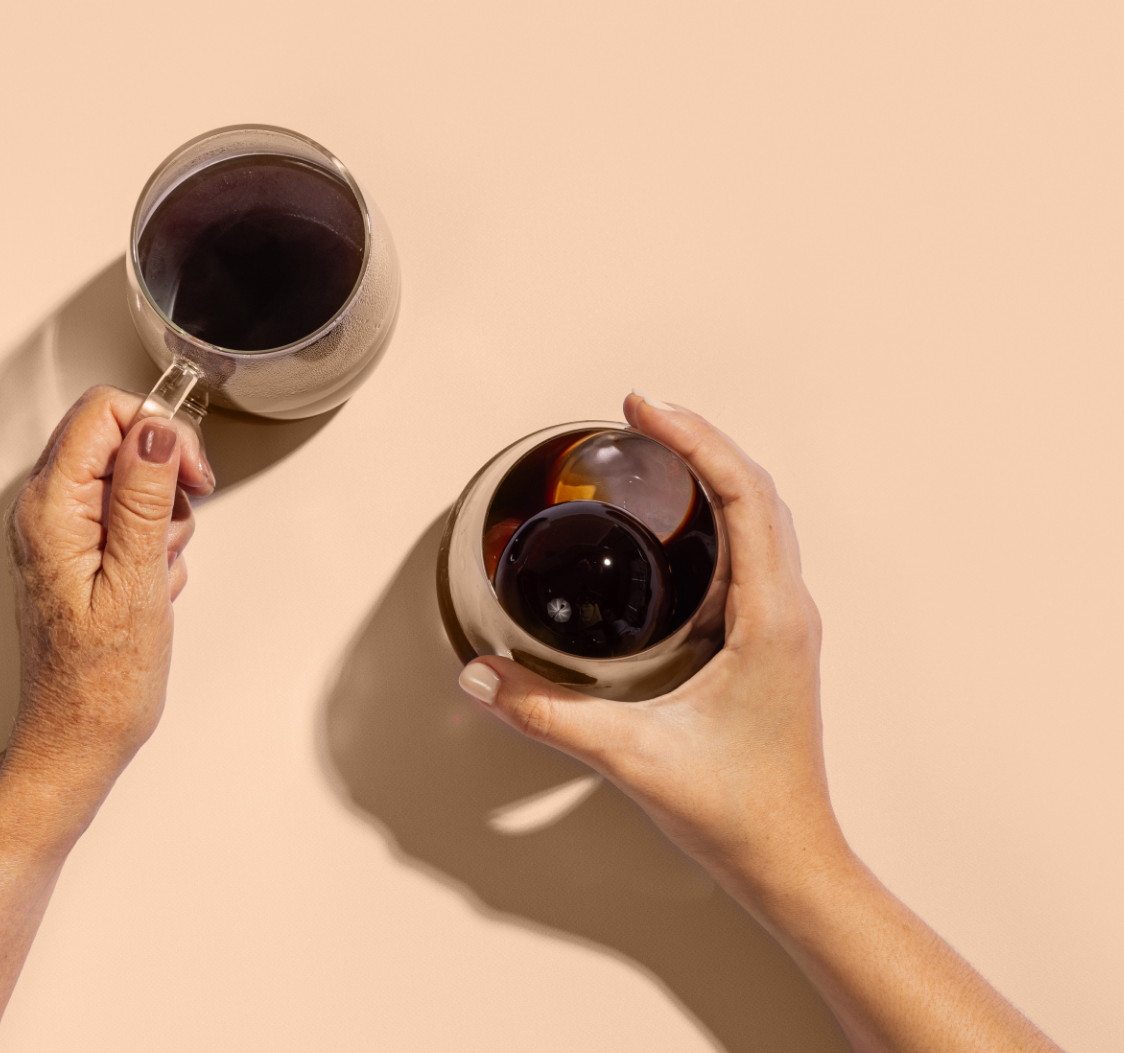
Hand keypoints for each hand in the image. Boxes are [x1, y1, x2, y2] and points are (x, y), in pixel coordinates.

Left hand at [2, 386, 214, 835]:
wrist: (77, 740)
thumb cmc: (100, 681)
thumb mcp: (136, 581)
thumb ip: (143, 496)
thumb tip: (154, 428)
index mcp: (51, 508)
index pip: (104, 411)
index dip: (158, 429)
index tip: (188, 474)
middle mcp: (45, 510)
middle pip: (117, 435)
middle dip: (164, 472)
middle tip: (178, 521)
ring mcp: (60, 530)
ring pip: (130, 475)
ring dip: (163, 514)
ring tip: (158, 568)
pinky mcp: (78, 551)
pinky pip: (128, 514)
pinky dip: (153, 540)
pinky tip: (151, 583)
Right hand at [457, 394, 839, 912]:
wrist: (789, 862)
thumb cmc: (737, 812)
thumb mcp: (632, 757)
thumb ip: (549, 715)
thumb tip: (481, 677)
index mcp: (770, 619)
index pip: (745, 496)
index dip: (696, 440)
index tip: (645, 408)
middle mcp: (789, 610)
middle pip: (759, 490)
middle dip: (702, 440)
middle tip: (642, 411)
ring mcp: (786, 623)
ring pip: (764, 517)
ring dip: (717, 470)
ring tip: (660, 447)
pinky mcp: (774, 639)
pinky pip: (758, 548)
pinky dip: (724, 510)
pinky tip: (679, 523)